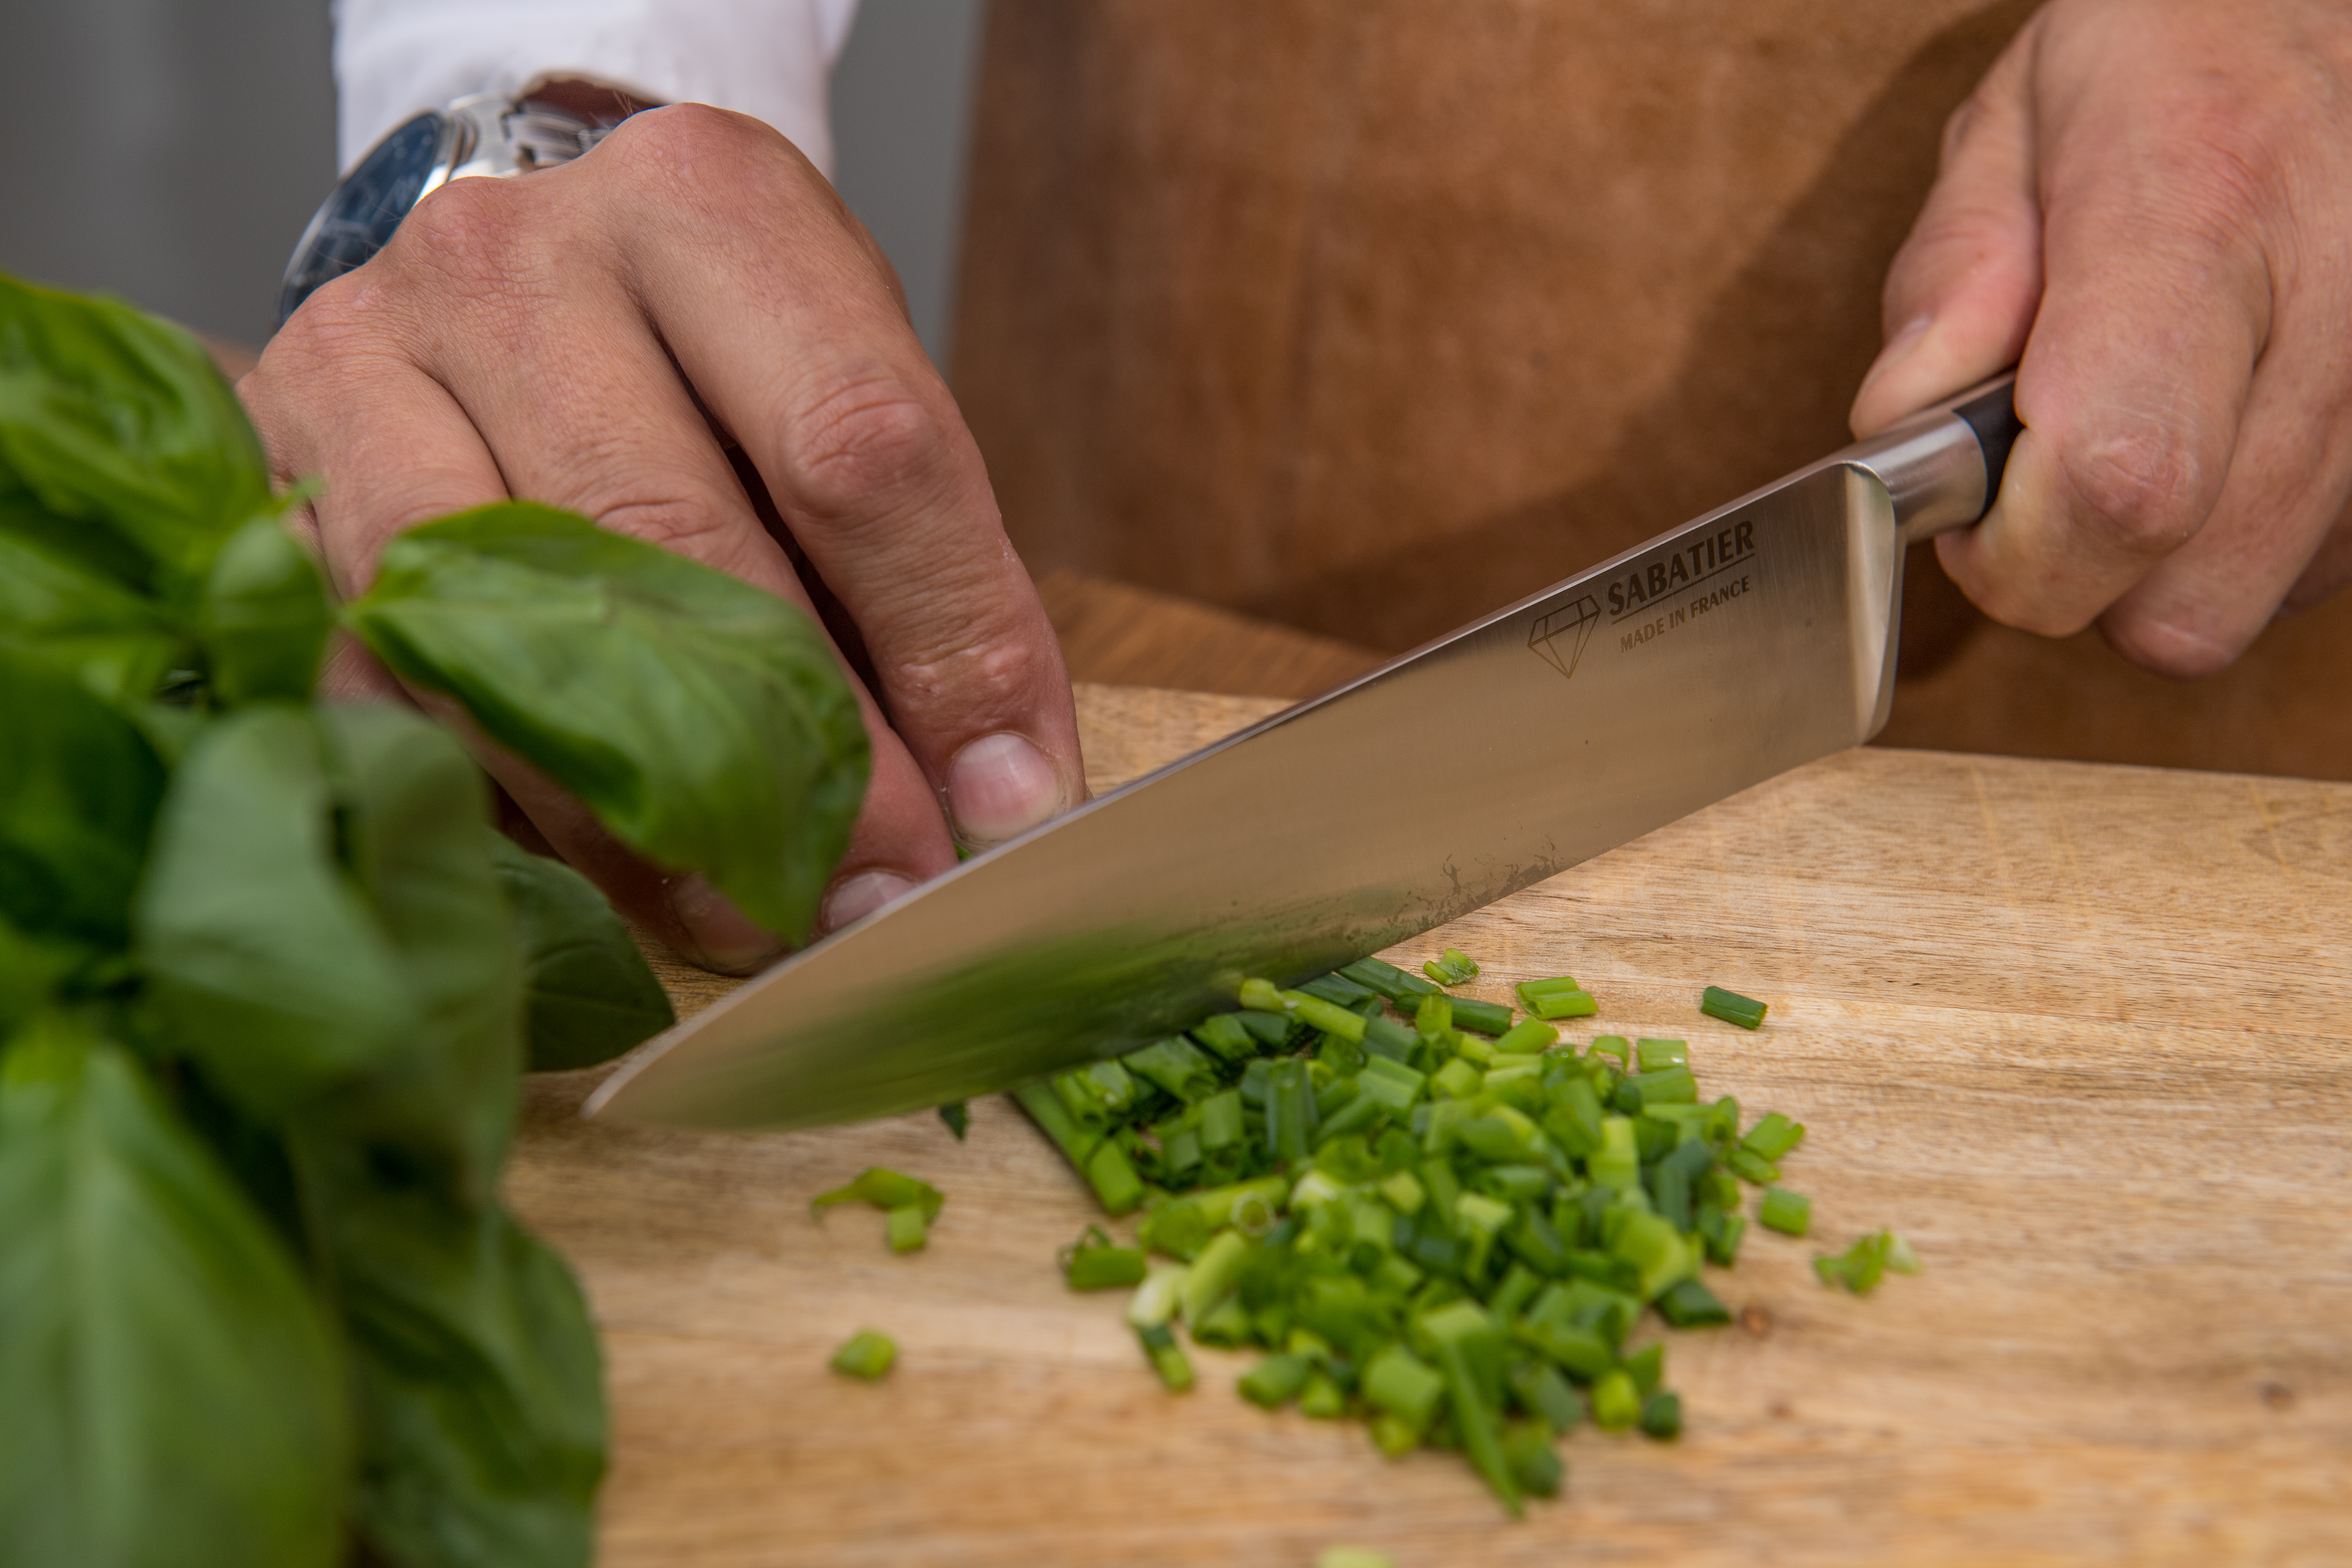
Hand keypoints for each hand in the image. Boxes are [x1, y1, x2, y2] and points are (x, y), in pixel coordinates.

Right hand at [243, 103, 1082, 969]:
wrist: (528, 272)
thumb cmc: (721, 355)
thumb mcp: (856, 407)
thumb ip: (932, 582)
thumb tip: (998, 801)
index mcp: (706, 207)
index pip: (857, 449)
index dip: (945, 647)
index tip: (1006, 801)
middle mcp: (516, 258)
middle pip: (666, 540)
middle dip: (792, 752)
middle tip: (877, 892)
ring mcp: (365, 358)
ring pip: (496, 626)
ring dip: (638, 807)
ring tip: (748, 909)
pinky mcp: (273, 477)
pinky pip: (376, 678)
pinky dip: (500, 795)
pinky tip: (601, 862)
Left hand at [1850, 0, 2351, 676]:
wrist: (2338, 12)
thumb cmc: (2179, 51)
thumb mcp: (2020, 119)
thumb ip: (1951, 274)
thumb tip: (1905, 421)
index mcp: (2203, 215)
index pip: (2122, 481)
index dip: (2020, 552)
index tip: (1968, 513)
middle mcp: (2341, 313)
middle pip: (2179, 598)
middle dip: (2072, 568)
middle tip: (2036, 461)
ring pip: (2241, 600)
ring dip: (2154, 557)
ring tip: (2140, 414)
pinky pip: (2308, 568)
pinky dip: (2235, 533)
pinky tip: (2220, 421)